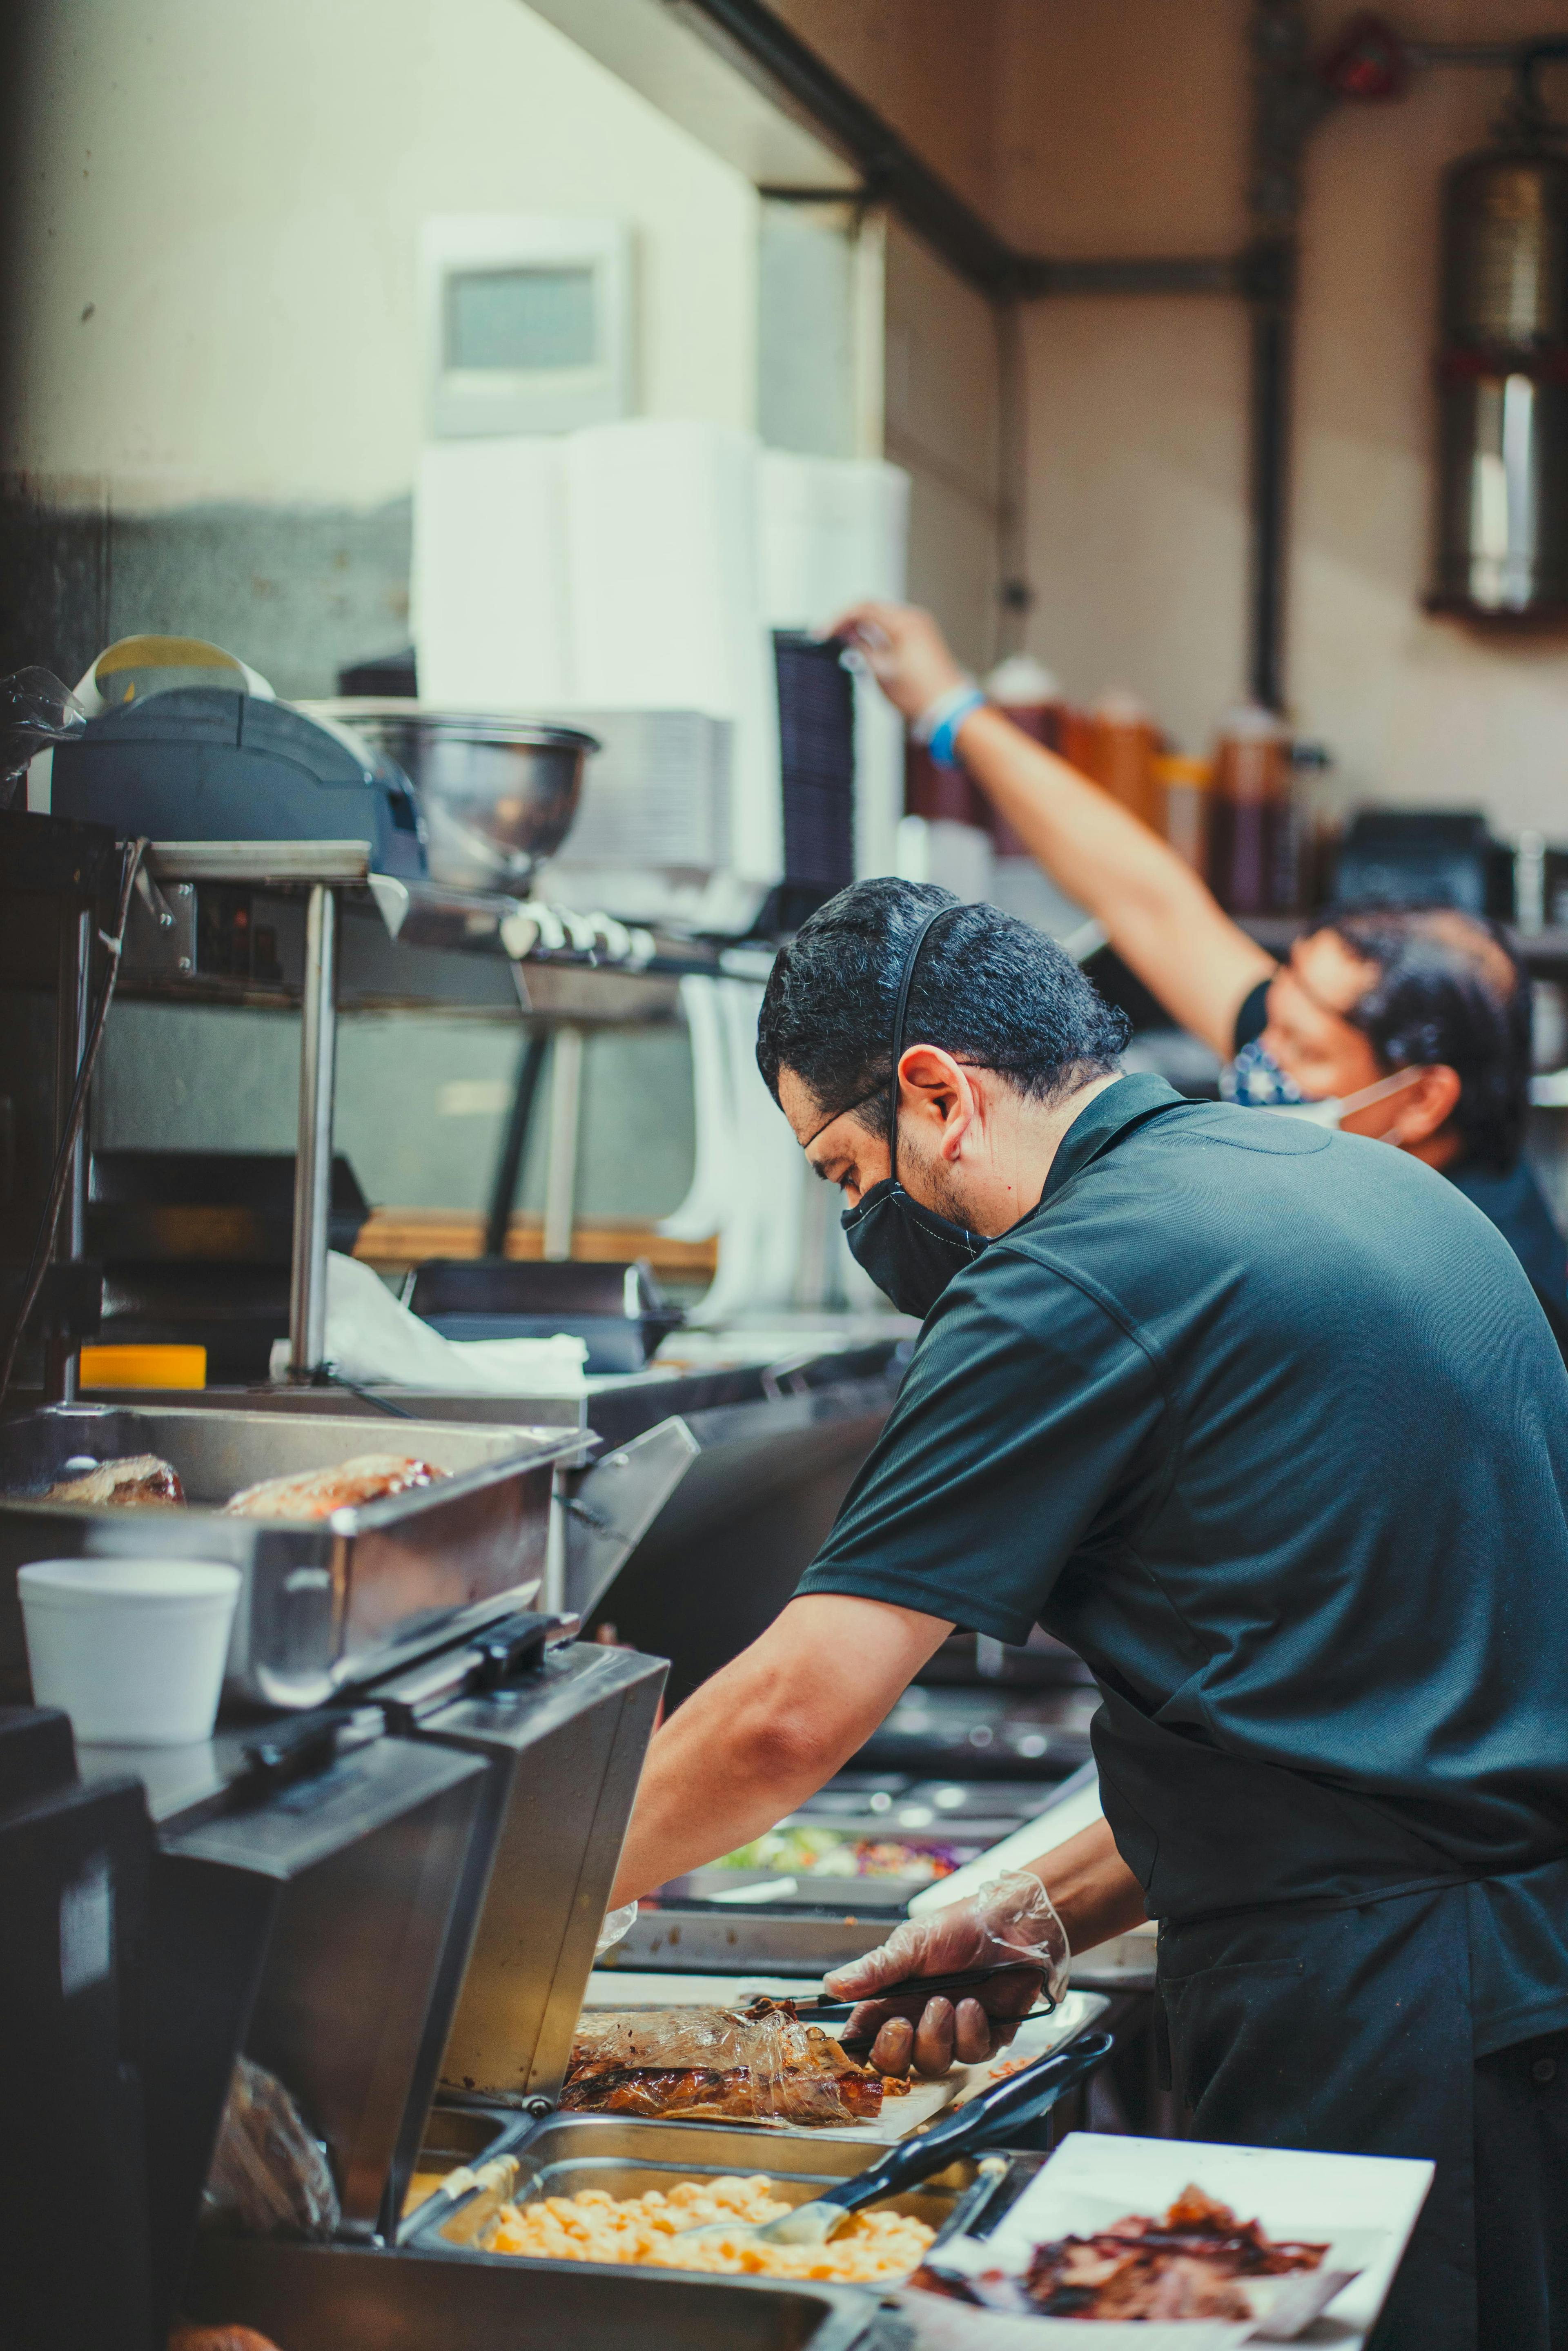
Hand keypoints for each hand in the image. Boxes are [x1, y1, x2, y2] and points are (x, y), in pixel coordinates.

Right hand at [822, 1869, 1069, 2078]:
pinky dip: (970, 2031)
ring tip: (946, 2002)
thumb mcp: (912, 1943)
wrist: (1013, 1923)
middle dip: (894, 2051)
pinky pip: (971, 2054)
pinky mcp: (986, 2037)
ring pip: (932, 2063)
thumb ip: (875, 1970)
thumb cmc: (960, 1926)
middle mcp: (920, 2021)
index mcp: (894, 1998)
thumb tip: (831, 1987)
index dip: (855, 2051)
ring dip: (935, 2036)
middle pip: (894, 2063)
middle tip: (902, 2024)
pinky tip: (973, 2005)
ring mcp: (952, 2033)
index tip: (850, 2054)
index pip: (864, 2036)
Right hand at [827, 600, 968, 722]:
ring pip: (882, 618)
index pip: (863, 608)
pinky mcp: (922, 637)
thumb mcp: (881, 671)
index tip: (822, 633)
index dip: (838, 619)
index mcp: (904, 622)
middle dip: (848, 621)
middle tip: (829, 637)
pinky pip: (894, 627)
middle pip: (872, 609)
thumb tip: (845, 636)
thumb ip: (860, 649)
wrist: (949, 708)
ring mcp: (920, 627)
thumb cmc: (920, 693)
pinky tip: (864, 646)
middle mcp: (914, 619)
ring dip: (862, 627)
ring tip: (843, 642)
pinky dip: (876, 633)